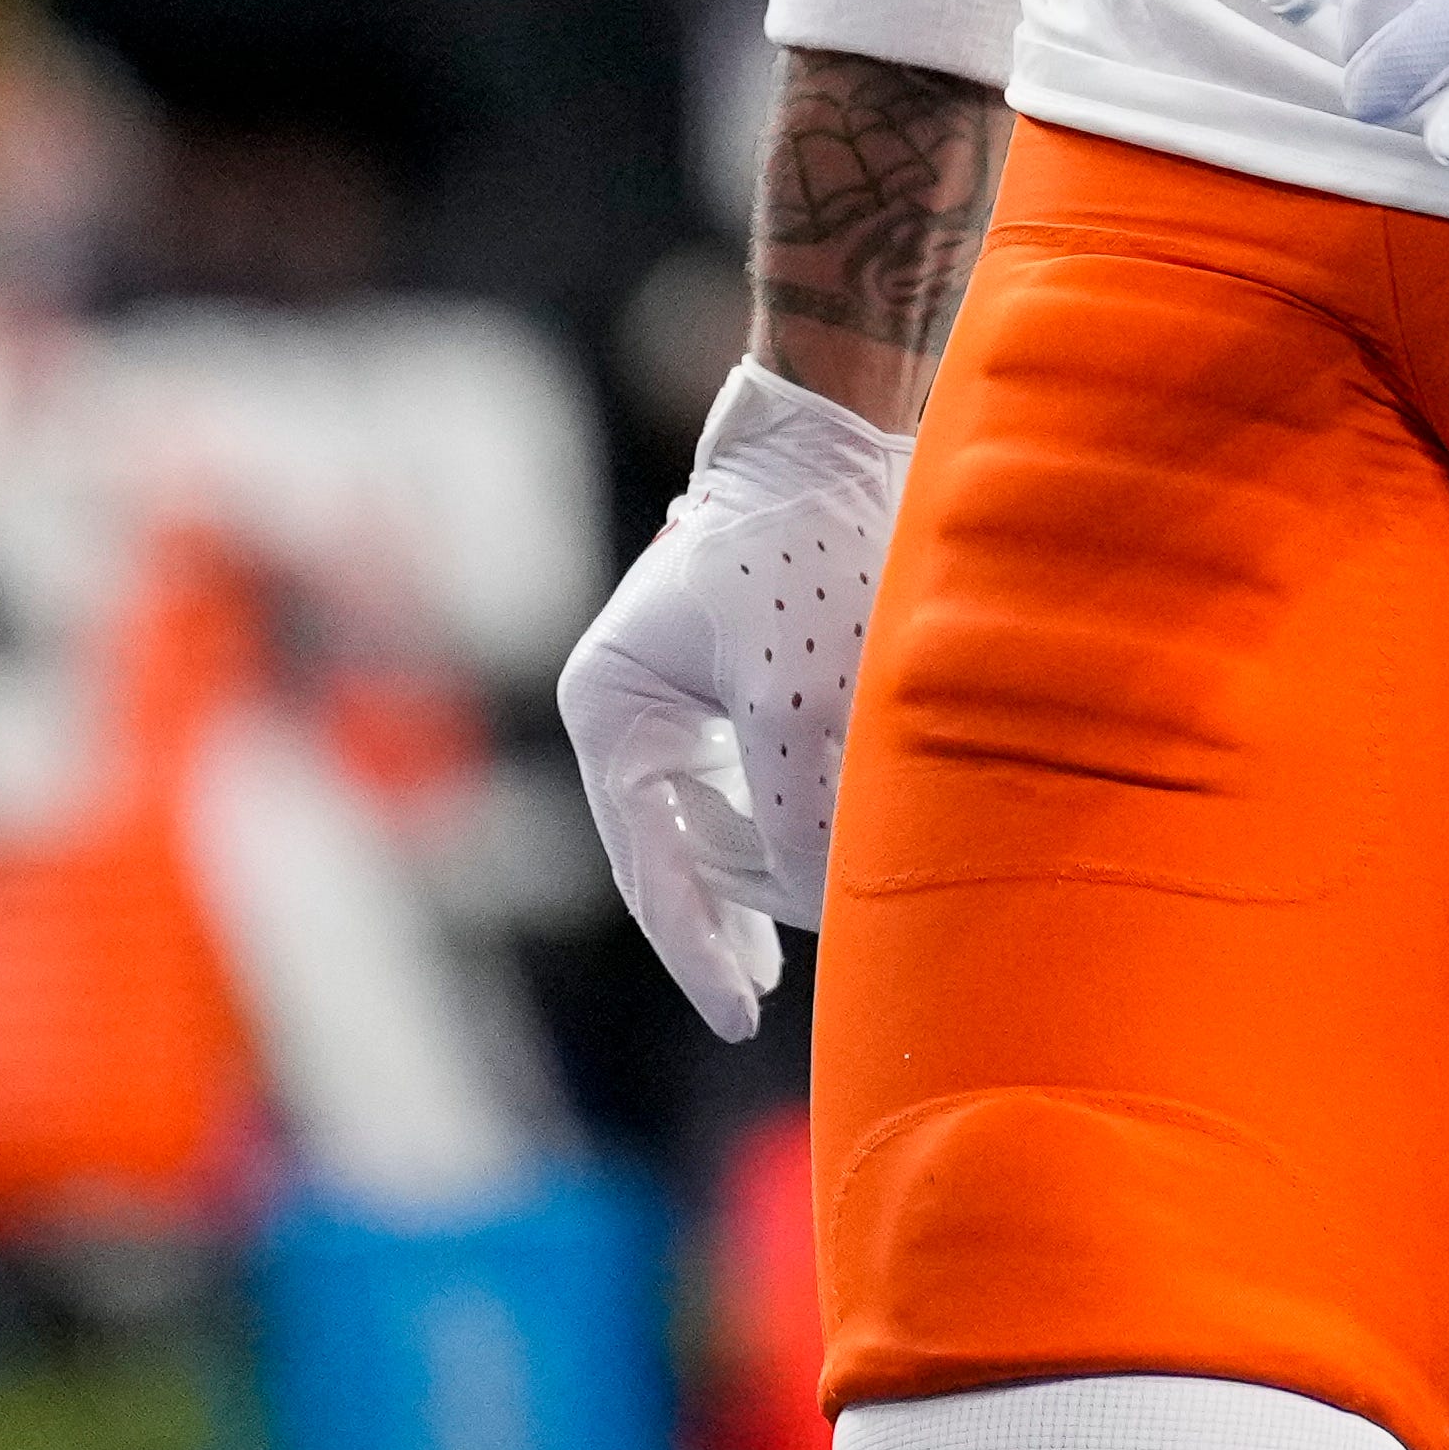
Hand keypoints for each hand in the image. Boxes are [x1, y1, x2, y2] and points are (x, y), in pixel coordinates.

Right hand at [555, 361, 909, 1040]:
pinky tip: (823, 862)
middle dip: (732, 919)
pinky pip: (758, 792)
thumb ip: (797, 807)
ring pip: (726, 829)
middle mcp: (635, 715)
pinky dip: (793, 830)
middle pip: (681, 857)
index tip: (741, 1019)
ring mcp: (687, 705)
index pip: (652, 865)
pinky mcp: (739, 694)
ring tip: (827, 895)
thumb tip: (816, 904)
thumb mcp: (799, 691)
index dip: (698, 949)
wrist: (836, 431)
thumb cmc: (806, 547)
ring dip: (775, 868)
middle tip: (762, 1000)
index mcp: (612, 712)